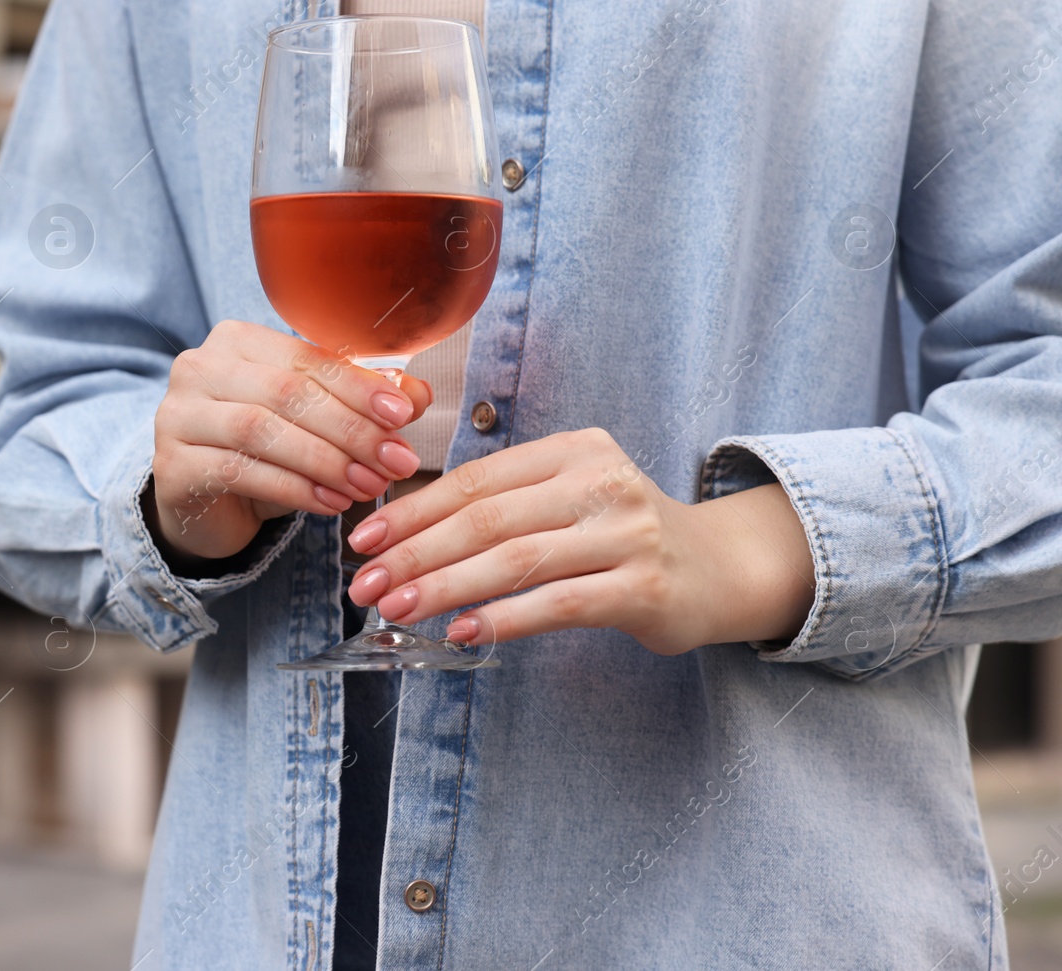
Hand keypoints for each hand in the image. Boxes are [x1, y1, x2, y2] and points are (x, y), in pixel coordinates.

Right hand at [150, 320, 432, 562]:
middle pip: (286, 393)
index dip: (358, 386)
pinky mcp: (170, 465)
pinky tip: (330, 503)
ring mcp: (176, 415)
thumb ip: (363, 402)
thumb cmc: (264, 452)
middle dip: (350, 430)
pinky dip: (293, 488)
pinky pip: (239, 472)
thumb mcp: (316, 421)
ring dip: (325, 462)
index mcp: (236, 340)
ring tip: (367, 486)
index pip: (306, 358)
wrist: (205, 504)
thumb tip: (417, 395)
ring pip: (262, 431)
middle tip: (395, 461)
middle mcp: (198, 368)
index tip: (403, 416)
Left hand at [344, 428, 814, 654]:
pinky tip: (463, 631)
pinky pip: (559, 602)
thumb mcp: (568, 498)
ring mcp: (626, 533)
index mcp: (572, 450)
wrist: (719, 568)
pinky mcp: (643, 586)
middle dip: (416, 553)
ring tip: (398, 608)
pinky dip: (505, 617)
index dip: (413, 510)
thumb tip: (404, 534)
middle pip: (487, 519)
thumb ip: (504, 506)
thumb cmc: (620, 534)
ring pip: (516, 559)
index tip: (363, 539)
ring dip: (447, 587)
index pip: (475, 480)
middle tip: (366, 584)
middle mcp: (600, 482)